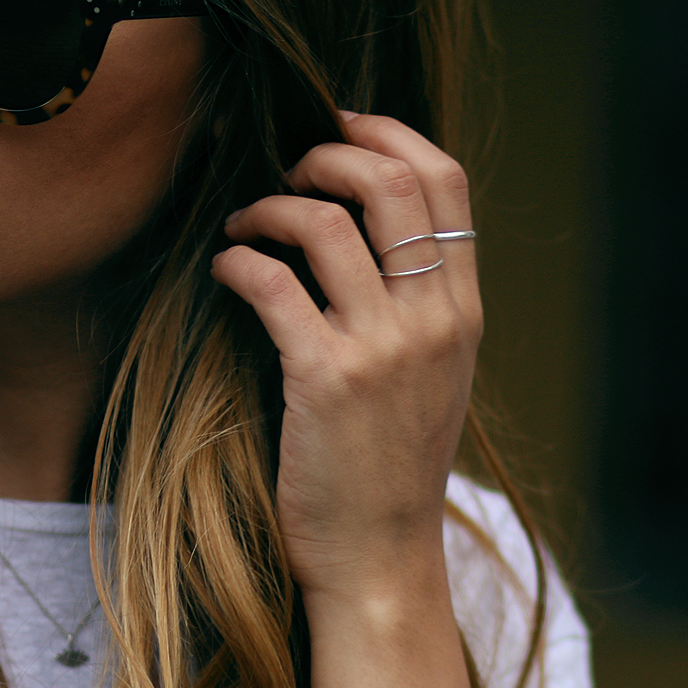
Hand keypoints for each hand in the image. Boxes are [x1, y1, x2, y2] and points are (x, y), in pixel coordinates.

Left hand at [210, 113, 480, 608]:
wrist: (381, 559)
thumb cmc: (390, 473)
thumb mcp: (432, 383)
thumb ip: (417, 310)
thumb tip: (369, 236)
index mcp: (462, 312)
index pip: (445, 182)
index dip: (388, 133)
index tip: (339, 128)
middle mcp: (432, 320)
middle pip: (391, 181)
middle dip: (326, 152)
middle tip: (286, 170)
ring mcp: (383, 348)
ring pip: (326, 219)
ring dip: (271, 204)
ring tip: (244, 224)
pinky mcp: (325, 378)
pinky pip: (273, 282)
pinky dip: (238, 260)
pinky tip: (225, 270)